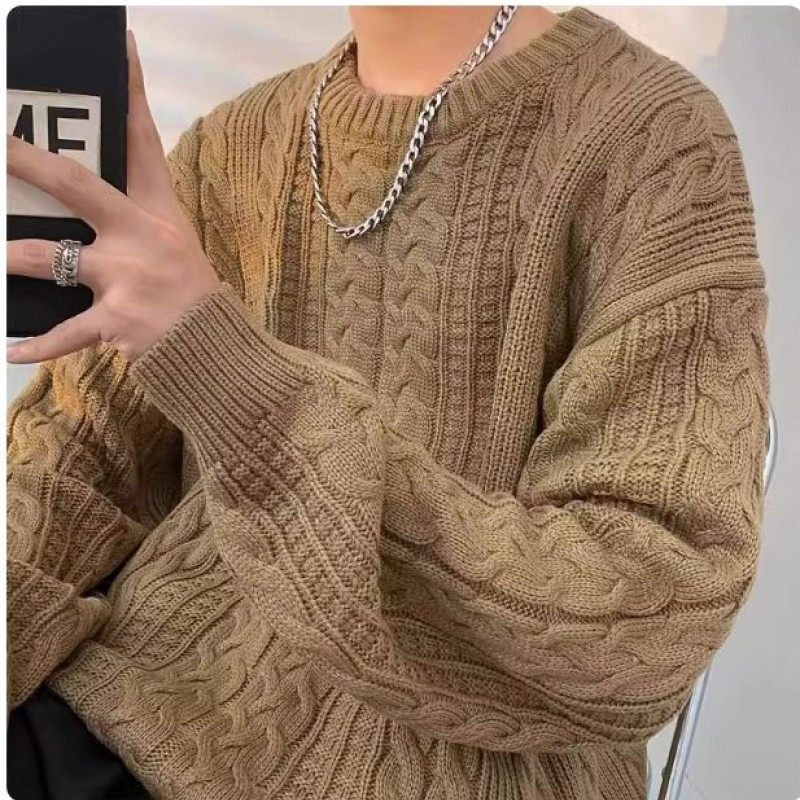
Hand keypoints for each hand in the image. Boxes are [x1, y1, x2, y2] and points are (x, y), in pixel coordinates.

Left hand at [6, 30, 220, 364]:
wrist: (215, 348)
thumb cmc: (191, 292)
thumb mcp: (171, 244)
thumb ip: (129, 220)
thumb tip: (73, 202)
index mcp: (159, 211)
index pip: (143, 142)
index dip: (130, 92)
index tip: (119, 45)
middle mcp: (142, 236)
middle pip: (79, 186)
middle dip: (29, 161)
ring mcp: (127, 278)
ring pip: (54, 258)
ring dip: (17, 257)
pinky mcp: (116, 321)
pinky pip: (66, 333)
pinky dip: (39, 344)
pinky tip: (10, 350)